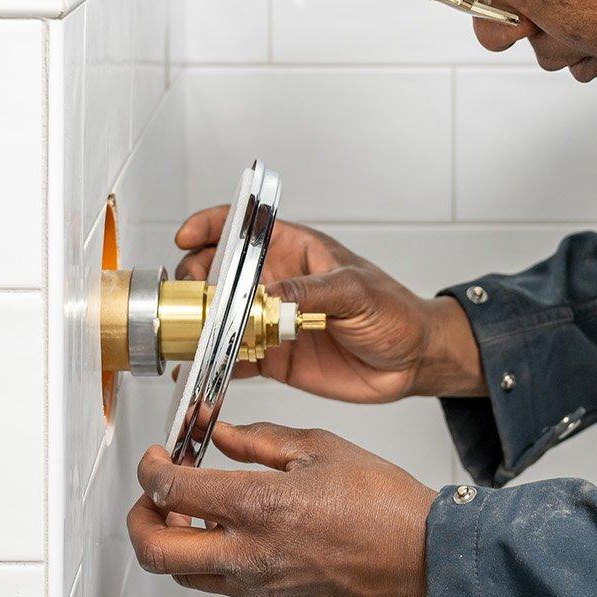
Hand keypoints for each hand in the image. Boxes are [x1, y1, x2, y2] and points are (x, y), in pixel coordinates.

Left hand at [128, 422, 437, 596]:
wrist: (423, 557)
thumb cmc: (384, 503)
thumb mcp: (320, 448)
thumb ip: (261, 440)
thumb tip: (223, 436)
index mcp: (259, 505)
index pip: (172, 491)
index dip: (152, 469)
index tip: (157, 458)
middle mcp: (251, 553)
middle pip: (156, 551)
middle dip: (139, 520)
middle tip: (152, 498)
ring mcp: (261, 587)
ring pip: (186, 576)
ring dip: (176, 544)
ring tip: (193, 517)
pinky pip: (227, 587)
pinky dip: (216, 561)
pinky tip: (239, 536)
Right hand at [173, 207, 482, 400]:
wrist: (411, 361)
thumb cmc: (393, 311)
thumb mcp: (356, 291)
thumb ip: (312, 293)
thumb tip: (270, 295)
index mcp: (294, 250)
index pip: (242, 226)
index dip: (209, 226)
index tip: (186, 238)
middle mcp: (275, 282)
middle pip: (218, 274)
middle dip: (196, 283)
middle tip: (192, 301)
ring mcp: (270, 321)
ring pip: (219, 318)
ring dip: (199, 326)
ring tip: (187, 337)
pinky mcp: (272, 358)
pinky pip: (234, 359)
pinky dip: (215, 365)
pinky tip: (203, 371)